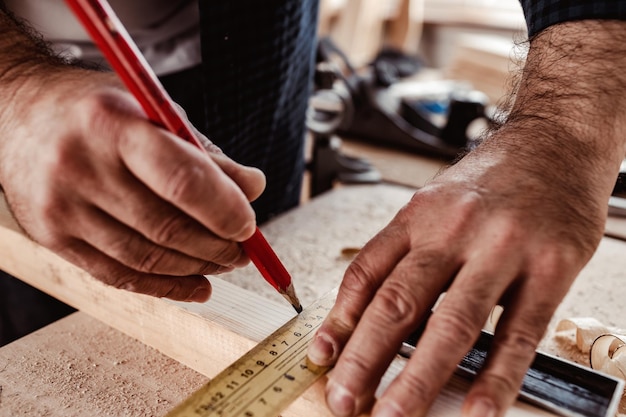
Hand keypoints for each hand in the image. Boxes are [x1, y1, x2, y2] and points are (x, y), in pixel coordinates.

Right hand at [0, 69, 264, 300]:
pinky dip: (165, 287)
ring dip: (197, 267)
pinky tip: (197, 285)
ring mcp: (61, 208)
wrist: (16, 114)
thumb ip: (203, 153)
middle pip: (166, 227)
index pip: (182, 180)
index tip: (249, 224)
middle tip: (244, 248)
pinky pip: (119, 276)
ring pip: (146, 258)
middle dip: (217, 245)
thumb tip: (253, 187)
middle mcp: (80, 167)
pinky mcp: (52, 238)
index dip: (225, 209)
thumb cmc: (96, 110)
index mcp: (112, 125)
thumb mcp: (151, 111)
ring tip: (225, 262)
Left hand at [307, 20, 625, 416]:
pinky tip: (477, 408)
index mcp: (418, 215)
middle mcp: (453, 230)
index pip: (366, 272)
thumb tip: (371, 308)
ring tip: (394, 416)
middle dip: (364, 359)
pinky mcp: (551, 267)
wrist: (557, 141)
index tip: (322, 357)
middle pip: (399, 303)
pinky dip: (496, 376)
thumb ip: (406, 251)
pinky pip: (519, 332)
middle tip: (343, 400)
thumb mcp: (435, 202)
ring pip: (452, 323)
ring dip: (419, 378)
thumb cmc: (492, 179)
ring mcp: (503, 248)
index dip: (339, 320)